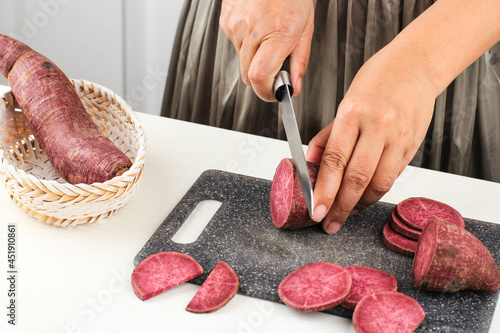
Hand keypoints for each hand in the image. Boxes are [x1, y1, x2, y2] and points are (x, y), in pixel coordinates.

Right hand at [220, 0, 313, 100]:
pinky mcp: (226, 22)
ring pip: (242, 61)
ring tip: (268, 37)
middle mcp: (252, 31)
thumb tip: (294, 86)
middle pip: (249, 76)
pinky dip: (246, 43)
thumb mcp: (305, 27)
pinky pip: (235, 45)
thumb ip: (300, 60)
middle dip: (263, 79)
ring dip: (255, 58)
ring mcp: (235, 26)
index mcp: (277, 33)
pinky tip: (257, 27)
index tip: (275, 93)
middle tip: (276, 69)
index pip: (260, 77)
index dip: (266, 92)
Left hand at [306, 44, 438, 233]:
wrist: (415, 66)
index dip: (324, 190)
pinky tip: (363, 198)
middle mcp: (377, 126)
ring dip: (359, 205)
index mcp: (352, 113)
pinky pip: (392, 177)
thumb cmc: (376, 82)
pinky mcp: (412, 145)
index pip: (334, 160)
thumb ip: (328, 138)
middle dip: (340, 206)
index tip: (315, 209)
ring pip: (378, 183)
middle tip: (329, 222)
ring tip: (345, 214)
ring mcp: (398, 136)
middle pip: (356, 178)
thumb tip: (309, 165)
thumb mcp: (343, 104)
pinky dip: (375, 192)